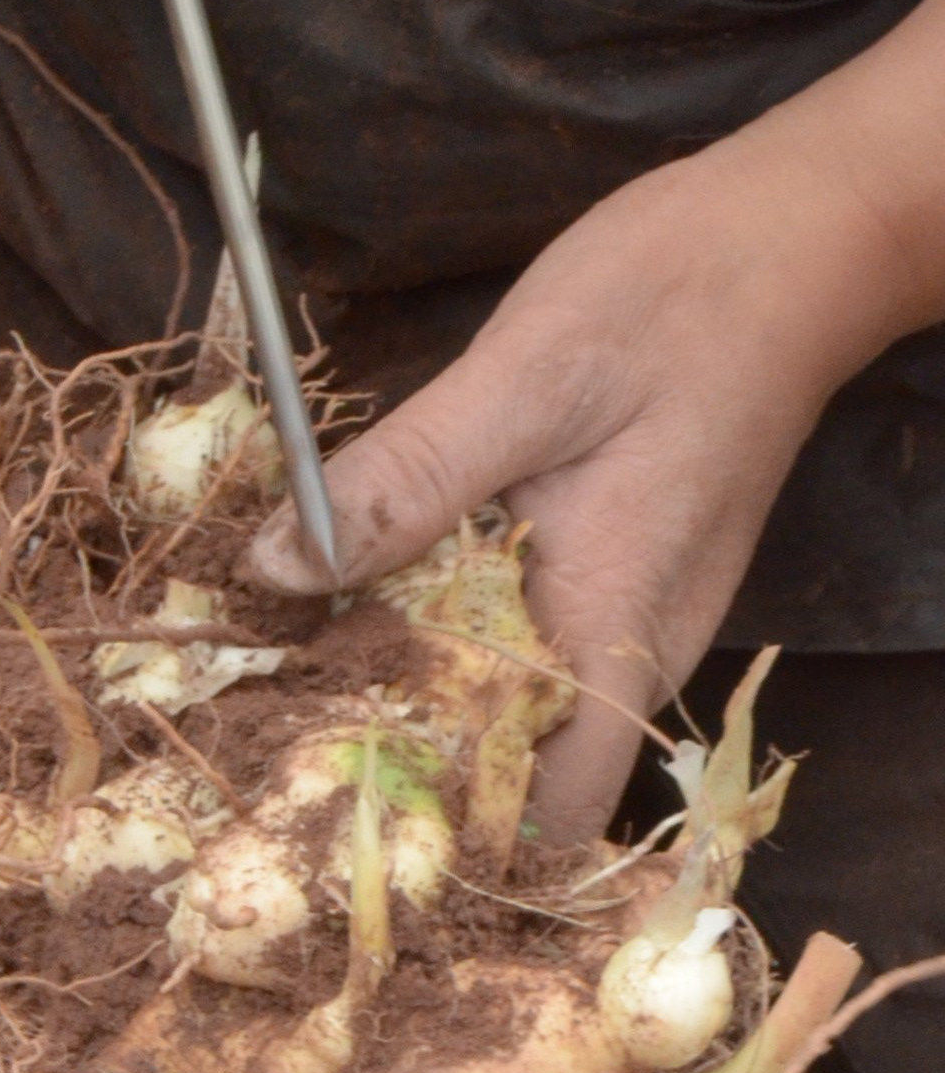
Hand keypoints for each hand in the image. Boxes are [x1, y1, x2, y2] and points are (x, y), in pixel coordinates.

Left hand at [245, 0, 944, 845]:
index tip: (328, 812)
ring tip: (296, 689)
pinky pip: (519, 658)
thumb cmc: (680, 298)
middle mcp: (629, 654)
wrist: (800, 238)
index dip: (445, 834)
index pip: (545, 811)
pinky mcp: (607, 590)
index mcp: (613, 625)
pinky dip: (442, 655)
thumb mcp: (525, 375)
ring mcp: (624, 626)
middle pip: (513, 784)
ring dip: (413, 717)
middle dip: (403, 782)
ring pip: (511, 724)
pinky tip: (363, 617)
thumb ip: (404, 481)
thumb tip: (275, 568)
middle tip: (274, 749)